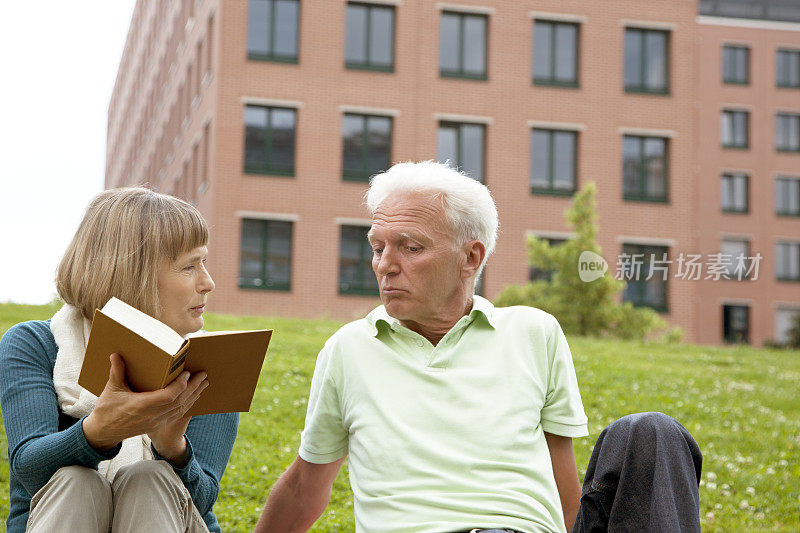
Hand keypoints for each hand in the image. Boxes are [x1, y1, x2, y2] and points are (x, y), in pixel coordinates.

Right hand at [82, 353, 208, 451]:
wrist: (104, 432)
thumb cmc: (107, 409)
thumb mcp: (111, 389)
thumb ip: (116, 371)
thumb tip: (116, 354)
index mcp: (141, 405)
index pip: (168, 396)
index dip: (180, 385)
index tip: (187, 373)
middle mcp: (152, 415)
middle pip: (179, 401)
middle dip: (193, 388)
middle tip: (203, 375)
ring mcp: (156, 422)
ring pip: (180, 409)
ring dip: (194, 396)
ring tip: (203, 384)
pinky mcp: (157, 425)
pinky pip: (177, 415)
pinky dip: (187, 405)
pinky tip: (193, 397)